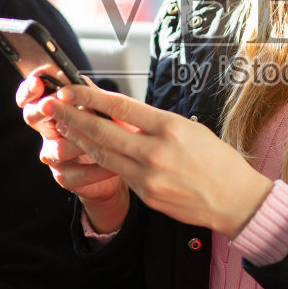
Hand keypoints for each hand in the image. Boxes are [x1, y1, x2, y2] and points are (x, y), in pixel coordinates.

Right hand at [17, 69, 130, 231]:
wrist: (121, 165)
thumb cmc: (108, 129)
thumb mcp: (100, 106)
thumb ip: (86, 93)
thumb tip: (77, 81)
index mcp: (54, 109)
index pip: (30, 94)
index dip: (29, 89)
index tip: (37, 83)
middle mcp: (49, 130)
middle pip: (32, 116)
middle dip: (45, 110)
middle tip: (58, 107)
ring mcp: (53, 155)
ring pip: (57, 148)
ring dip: (82, 143)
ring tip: (106, 140)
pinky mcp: (64, 177)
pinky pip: (74, 174)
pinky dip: (96, 170)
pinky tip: (111, 167)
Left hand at [48, 85, 274, 238]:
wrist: (235, 199)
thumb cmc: (218, 160)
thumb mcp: (190, 129)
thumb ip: (155, 122)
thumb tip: (122, 112)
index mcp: (170, 128)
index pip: (121, 106)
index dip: (90, 96)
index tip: (71, 89)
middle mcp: (156, 152)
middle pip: (103, 130)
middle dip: (72, 116)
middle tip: (51, 105)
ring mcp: (149, 177)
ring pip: (104, 154)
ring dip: (79, 138)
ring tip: (62, 125)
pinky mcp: (146, 196)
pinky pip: (118, 173)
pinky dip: (100, 159)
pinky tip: (88, 149)